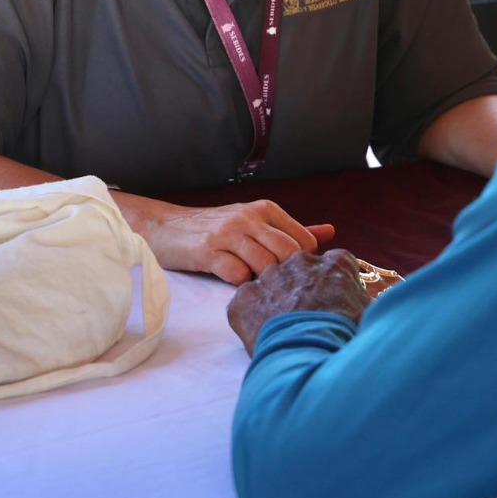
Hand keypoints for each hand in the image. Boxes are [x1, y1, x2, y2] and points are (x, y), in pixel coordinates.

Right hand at [138, 200, 334, 284]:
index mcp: (266, 210)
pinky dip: (239, 284)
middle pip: (288, 254)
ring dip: (262, 281)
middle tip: (275, 288)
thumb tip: (330, 232)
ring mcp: (228, 233)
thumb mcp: (255, 223)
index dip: (303, 265)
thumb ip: (292, 230)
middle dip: (286, 276)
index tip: (291, 277)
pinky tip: (232, 282)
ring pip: (265, 265)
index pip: (304, 242)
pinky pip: (236, 275)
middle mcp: (249, 217)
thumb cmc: (218, 230)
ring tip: (253, 285)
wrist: (166, 228)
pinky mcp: (207, 251)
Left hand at [228, 249, 370, 355]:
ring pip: (271, 283)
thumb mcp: (369, 316)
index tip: (332, 301)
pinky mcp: (245, 297)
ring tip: (282, 329)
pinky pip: (245, 302)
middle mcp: (301, 262)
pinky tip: (262, 335)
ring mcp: (270, 277)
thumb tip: (379, 308)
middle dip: (301, 288)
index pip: (334, 264)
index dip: (332, 284)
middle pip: (299, 269)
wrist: (310, 359)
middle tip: (305, 316)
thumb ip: (366, 302)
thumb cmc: (346, 340)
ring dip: (275, 300)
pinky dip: (251, 316)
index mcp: (335, 263)